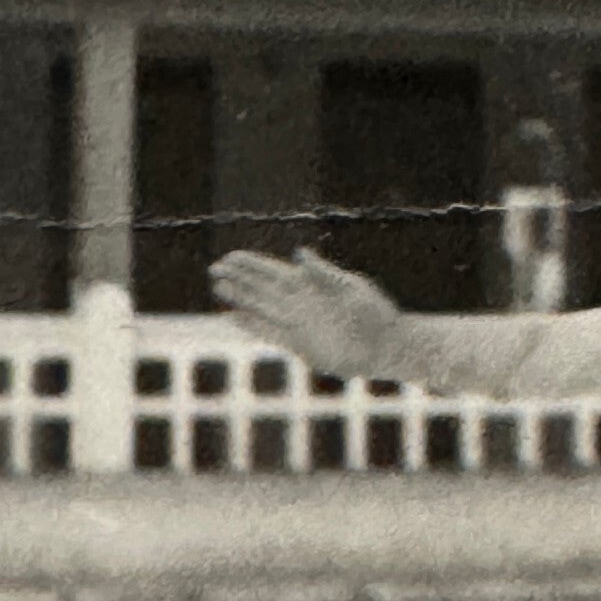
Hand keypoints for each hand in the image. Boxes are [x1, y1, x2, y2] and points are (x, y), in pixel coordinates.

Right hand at [210, 247, 403, 380]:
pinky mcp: (299, 345)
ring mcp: (298, 323)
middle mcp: (302, 302)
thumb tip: (298, 254)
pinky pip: (269, 332)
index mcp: (314, 285)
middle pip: (263, 287)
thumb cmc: (375, 313)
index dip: (253, 264)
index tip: (231, 256)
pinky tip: (234, 317)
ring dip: (241, 297)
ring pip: (262, 307)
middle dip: (240, 277)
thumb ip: (323, 274)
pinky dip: (252, 324)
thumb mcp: (351, 289)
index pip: (276, 271)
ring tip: (218, 286)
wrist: (386, 346)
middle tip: (214, 268)